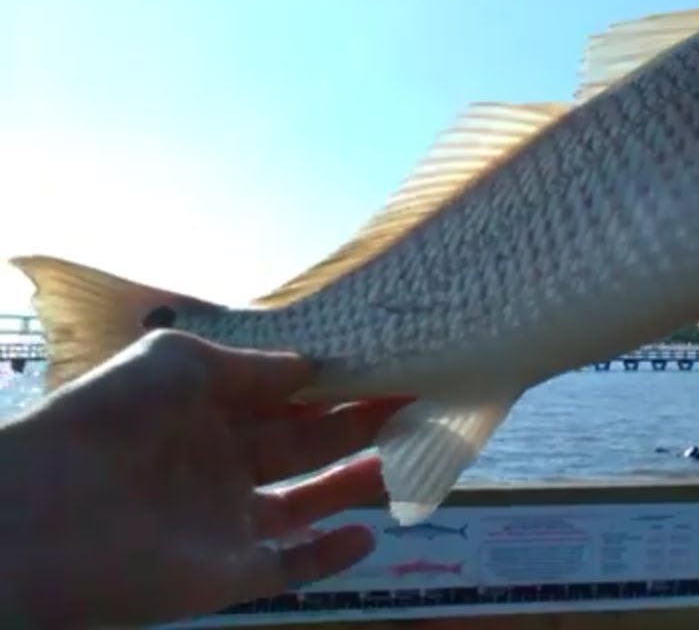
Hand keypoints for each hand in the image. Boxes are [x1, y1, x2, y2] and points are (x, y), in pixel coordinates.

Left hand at [1, 330, 406, 626]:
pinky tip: (368, 533)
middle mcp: (221, 464)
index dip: (334, 383)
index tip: (387, 365)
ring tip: (413, 453)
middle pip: (306, 444)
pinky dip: (331, 555)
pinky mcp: (230, 574)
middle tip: (419, 400)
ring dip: (357, 480)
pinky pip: (292, 566)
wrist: (43, 514)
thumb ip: (251, 365)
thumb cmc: (110, 420)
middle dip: (361, 422)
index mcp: (204, 413)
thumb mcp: (179, 361)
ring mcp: (227, 522)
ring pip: (308, 502)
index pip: (283, 398)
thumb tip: (310, 366)